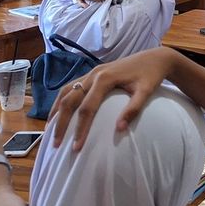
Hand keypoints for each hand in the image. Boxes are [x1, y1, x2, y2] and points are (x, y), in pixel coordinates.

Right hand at [49, 47, 175, 150]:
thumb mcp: (146, 92)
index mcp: (105, 79)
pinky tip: (59, 113)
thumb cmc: (151, 75)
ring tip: (50, 130)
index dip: (80, 128)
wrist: (154, 57)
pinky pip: (71, 86)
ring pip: (65, 91)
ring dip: (56, 110)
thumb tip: (119, 130)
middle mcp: (94, 74)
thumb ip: (133, 109)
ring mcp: (91, 72)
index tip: (76, 147)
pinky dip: (62, 100)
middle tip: (56, 144)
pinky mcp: (92, 73)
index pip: (87, 108)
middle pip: (70, 100)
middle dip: (61, 123)